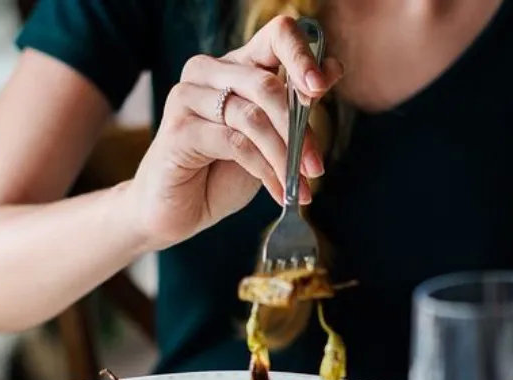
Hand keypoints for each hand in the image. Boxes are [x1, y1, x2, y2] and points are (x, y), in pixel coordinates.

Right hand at [126, 16, 343, 250]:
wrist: (179, 209)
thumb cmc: (224, 170)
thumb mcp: (270, 136)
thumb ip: (296, 105)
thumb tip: (334, 70)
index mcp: (237, 64)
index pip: (277, 35)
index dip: (303, 57)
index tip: (321, 89)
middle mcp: (209, 71)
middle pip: (267, 85)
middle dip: (299, 130)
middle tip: (316, 168)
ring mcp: (188, 96)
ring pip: (252, 118)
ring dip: (284, 157)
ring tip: (300, 187)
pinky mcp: (178, 129)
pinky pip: (234, 143)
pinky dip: (264, 171)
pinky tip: (278, 192)